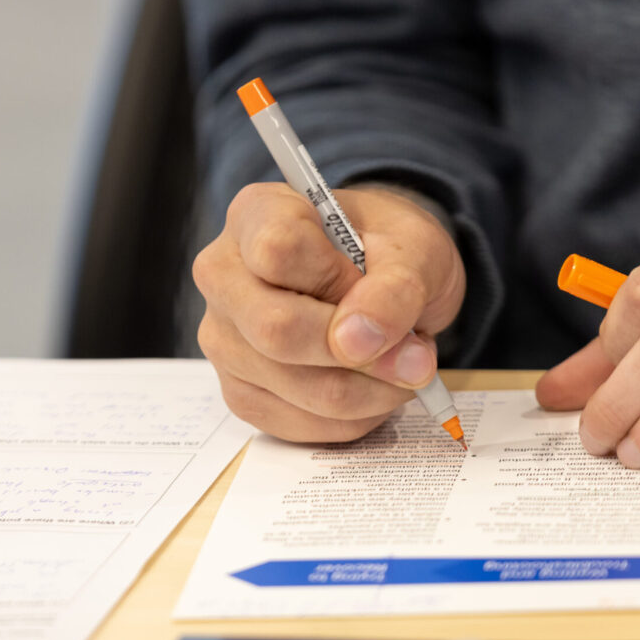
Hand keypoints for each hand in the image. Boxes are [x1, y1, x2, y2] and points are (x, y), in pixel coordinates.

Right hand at [193, 182, 465, 441]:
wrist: (383, 287)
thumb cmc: (391, 254)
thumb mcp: (416, 250)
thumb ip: (396, 287)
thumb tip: (361, 341)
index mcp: (256, 215)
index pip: (277, 250)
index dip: (337, 281)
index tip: (378, 289)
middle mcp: (223, 276)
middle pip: (274, 329)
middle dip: (361, 354)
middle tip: (415, 355)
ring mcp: (223, 340)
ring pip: (296, 387)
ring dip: (370, 391)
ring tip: (399, 366)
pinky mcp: (240, 393)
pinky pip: (301, 424)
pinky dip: (356, 417)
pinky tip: (372, 388)